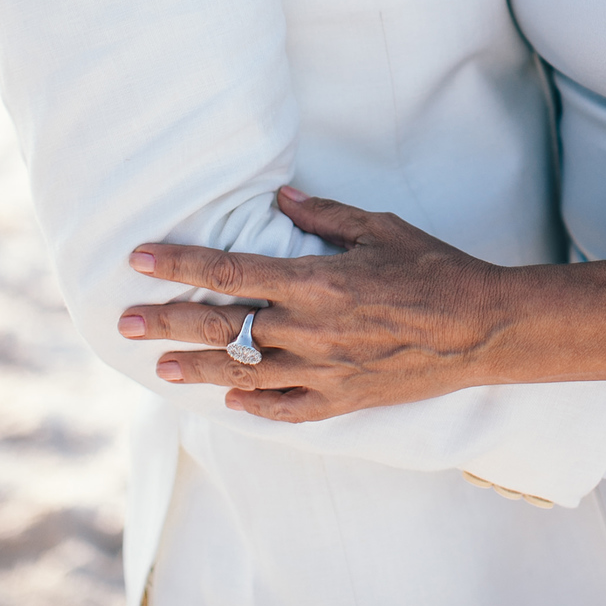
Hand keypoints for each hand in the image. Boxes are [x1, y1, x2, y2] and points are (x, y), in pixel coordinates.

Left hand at [118, 191, 500, 419]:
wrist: (480, 327)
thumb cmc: (432, 268)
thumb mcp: (379, 228)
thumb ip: (324, 214)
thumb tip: (281, 197)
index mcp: (315, 280)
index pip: (230, 269)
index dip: (181, 262)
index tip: (141, 259)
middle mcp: (310, 329)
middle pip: (223, 325)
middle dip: (168, 322)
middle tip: (125, 323)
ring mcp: (323, 371)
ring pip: (244, 370)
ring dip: (198, 366)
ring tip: (161, 364)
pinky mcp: (342, 400)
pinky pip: (285, 408)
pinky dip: (254, 403)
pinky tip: (230, 397)